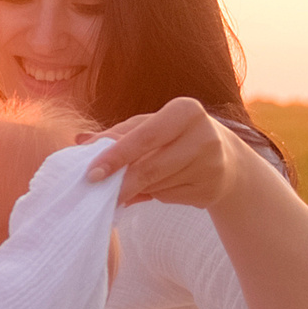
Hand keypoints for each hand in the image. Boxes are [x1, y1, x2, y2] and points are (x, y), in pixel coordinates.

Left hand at [85, 97, 242, 207]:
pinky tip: (157, 189)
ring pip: (158, 186)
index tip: (92, 173)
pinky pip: (170, 198)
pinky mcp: (212, 189)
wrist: (227, 160)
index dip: (116, 155)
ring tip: (126, 188)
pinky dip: (155, 196)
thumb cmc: (175, 136)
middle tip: (96, 194)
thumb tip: (80, 142)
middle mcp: (204, 135)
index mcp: (186, 111)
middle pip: (151, 167)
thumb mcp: (150, 127)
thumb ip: (116, 134)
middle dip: (121, 183)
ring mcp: (212, 165)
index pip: (145, 136)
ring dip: (137, 190)